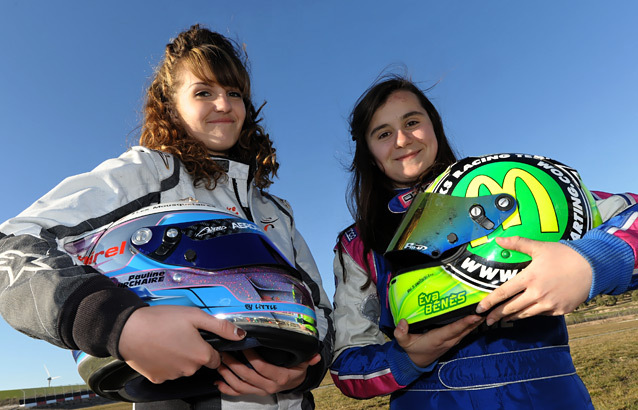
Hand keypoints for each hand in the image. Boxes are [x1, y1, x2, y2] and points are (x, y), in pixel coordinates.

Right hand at [118, 305, 245, 383]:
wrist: (128, 330)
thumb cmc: (161, 320)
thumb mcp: (195, 316)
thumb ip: (220, 326)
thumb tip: (240, 334)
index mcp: (201, 355)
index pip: (216, 358)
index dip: (209, 346)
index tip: (200, 338)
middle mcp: (189, 369)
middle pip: (199, 362)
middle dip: (194, 350)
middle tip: (181, 334)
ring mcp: (173, 376)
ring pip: (183, 367)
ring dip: (180, 356)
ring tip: (168, 339)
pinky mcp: (158, 378)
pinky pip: (167, 371)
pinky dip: (165, 362)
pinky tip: (159, 348)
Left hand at [215, 349, 320, 395]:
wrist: (295, 383)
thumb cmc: (296, 370)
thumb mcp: (303, 363)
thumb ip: (308, 358)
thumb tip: (315, 355)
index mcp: (279, 377)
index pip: (262, 367)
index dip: (251, 357)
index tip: (243, 345)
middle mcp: (268, 386)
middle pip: (247, 376)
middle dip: (234, 364)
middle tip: (225, 352)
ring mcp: (260, 391)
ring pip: (240, 386)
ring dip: (227, 375)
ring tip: (219, 363)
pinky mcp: (254, 393)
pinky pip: (239, 393)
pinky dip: (227, 389)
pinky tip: (218, 382)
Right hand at [394, 315, 483, 366]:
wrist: (416, 363)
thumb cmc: (411, 350)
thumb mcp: (403, 342)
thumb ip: (401, 333)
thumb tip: (402, 322)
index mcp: (437, 339)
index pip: (453, 329)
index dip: (464, 322)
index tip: (475, 315)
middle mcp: (447, 340)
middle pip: (464, 329)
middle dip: (475, 320)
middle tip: (486, 308)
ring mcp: (451, 342)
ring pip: (466, 331)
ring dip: (476, 322)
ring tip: (485, 311)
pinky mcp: (452, 341)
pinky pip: (464, 332)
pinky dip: (471, 326)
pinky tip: (476, 318)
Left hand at [476, 236, 591, 324]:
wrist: (592, 268)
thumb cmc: (565, 255)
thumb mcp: (540, 247)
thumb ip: (518, 243)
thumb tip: (499, 239)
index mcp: (529, 278)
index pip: (503, 292)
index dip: (489, 302)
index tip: (479, 309)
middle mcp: (537, 294)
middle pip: (511, 308)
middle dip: (496, 315)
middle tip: (486, 320)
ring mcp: (549, 304)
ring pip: (524, 314)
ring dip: (511, 317)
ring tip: (501, 319)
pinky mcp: (559, 311)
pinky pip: (540, 314)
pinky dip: (530, 314)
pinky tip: (524, 313)